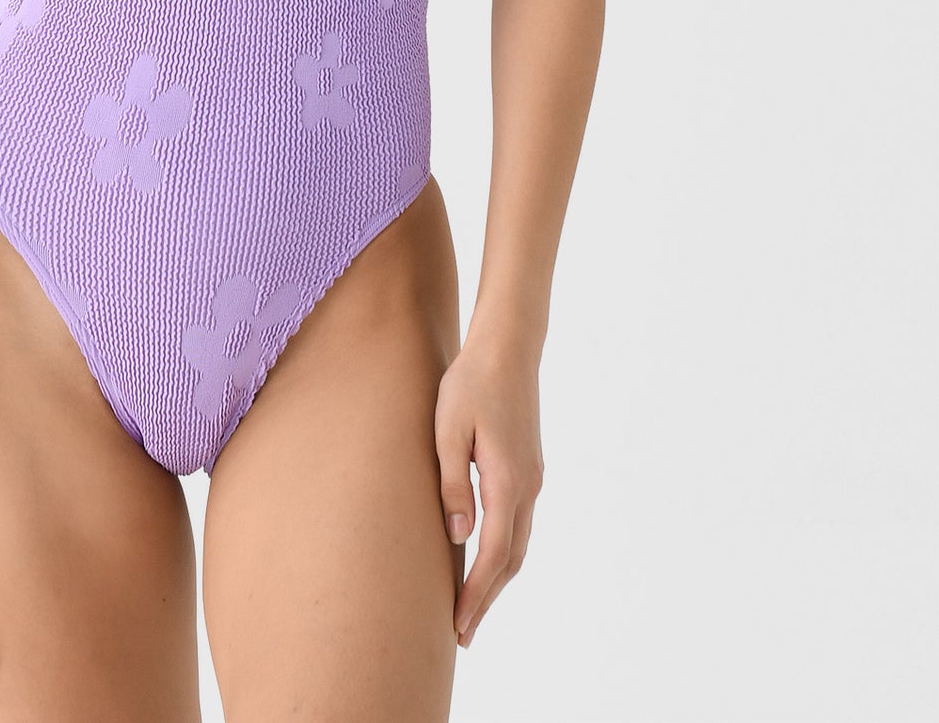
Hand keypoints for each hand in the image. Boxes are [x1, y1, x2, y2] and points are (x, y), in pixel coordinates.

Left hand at [434, 334, 543, 647]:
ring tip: (471, 605)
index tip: (460, 626)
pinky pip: (518, 522)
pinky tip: (485, 557)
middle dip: (488, 598)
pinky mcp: (528, 468)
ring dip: (497, 578)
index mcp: (507, 480)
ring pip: (519, 543)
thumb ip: (452, 484)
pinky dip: (504, 551)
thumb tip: (458, 537)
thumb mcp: (448, 429)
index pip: (494, 554)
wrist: (508, 347)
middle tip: (463, 634)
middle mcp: (527, 486)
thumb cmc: (470, 382)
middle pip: (512, 559)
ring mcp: (532, 477)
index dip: (477, 595)